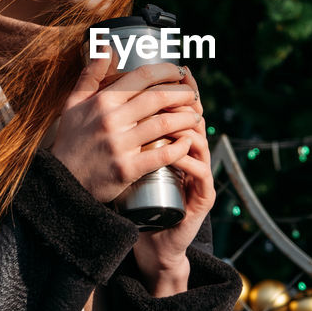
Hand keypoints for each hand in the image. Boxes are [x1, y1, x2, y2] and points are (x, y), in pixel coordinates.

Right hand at [50, 57, 201, 204]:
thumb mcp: (73, 103)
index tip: (180, 71)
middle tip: (193, 96)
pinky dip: (179, 147)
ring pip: (164, 124)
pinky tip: (187, 142)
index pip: (142, 76)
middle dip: (183, 94)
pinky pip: (161, 154)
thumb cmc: (72, 139)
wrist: (62, 180)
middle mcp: (111, 120)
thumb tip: (106, 46)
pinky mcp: (127, 169)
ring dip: (186, 118)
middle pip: (158, 97)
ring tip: (196, 117)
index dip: (167, 70)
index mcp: (102, 101)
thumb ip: (91, 74)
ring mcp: (120, 145)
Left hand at [132, 82, 212, 296]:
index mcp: (179, 143)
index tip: (174, 70)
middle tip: (171, 86)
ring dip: (184, 125)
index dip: (180, 88)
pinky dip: (187, 157)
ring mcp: (201, 174)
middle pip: (195, 118)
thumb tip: (107, 99)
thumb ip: (123, 136)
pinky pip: (200, 171)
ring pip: (200, 141)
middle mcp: (194, 155)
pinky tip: (177, 149)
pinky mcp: (203, 194)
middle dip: (183, 100)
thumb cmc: (138, 199)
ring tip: (167, 116)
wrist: (152, 240)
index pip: (183, 109)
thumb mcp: (128, 162)